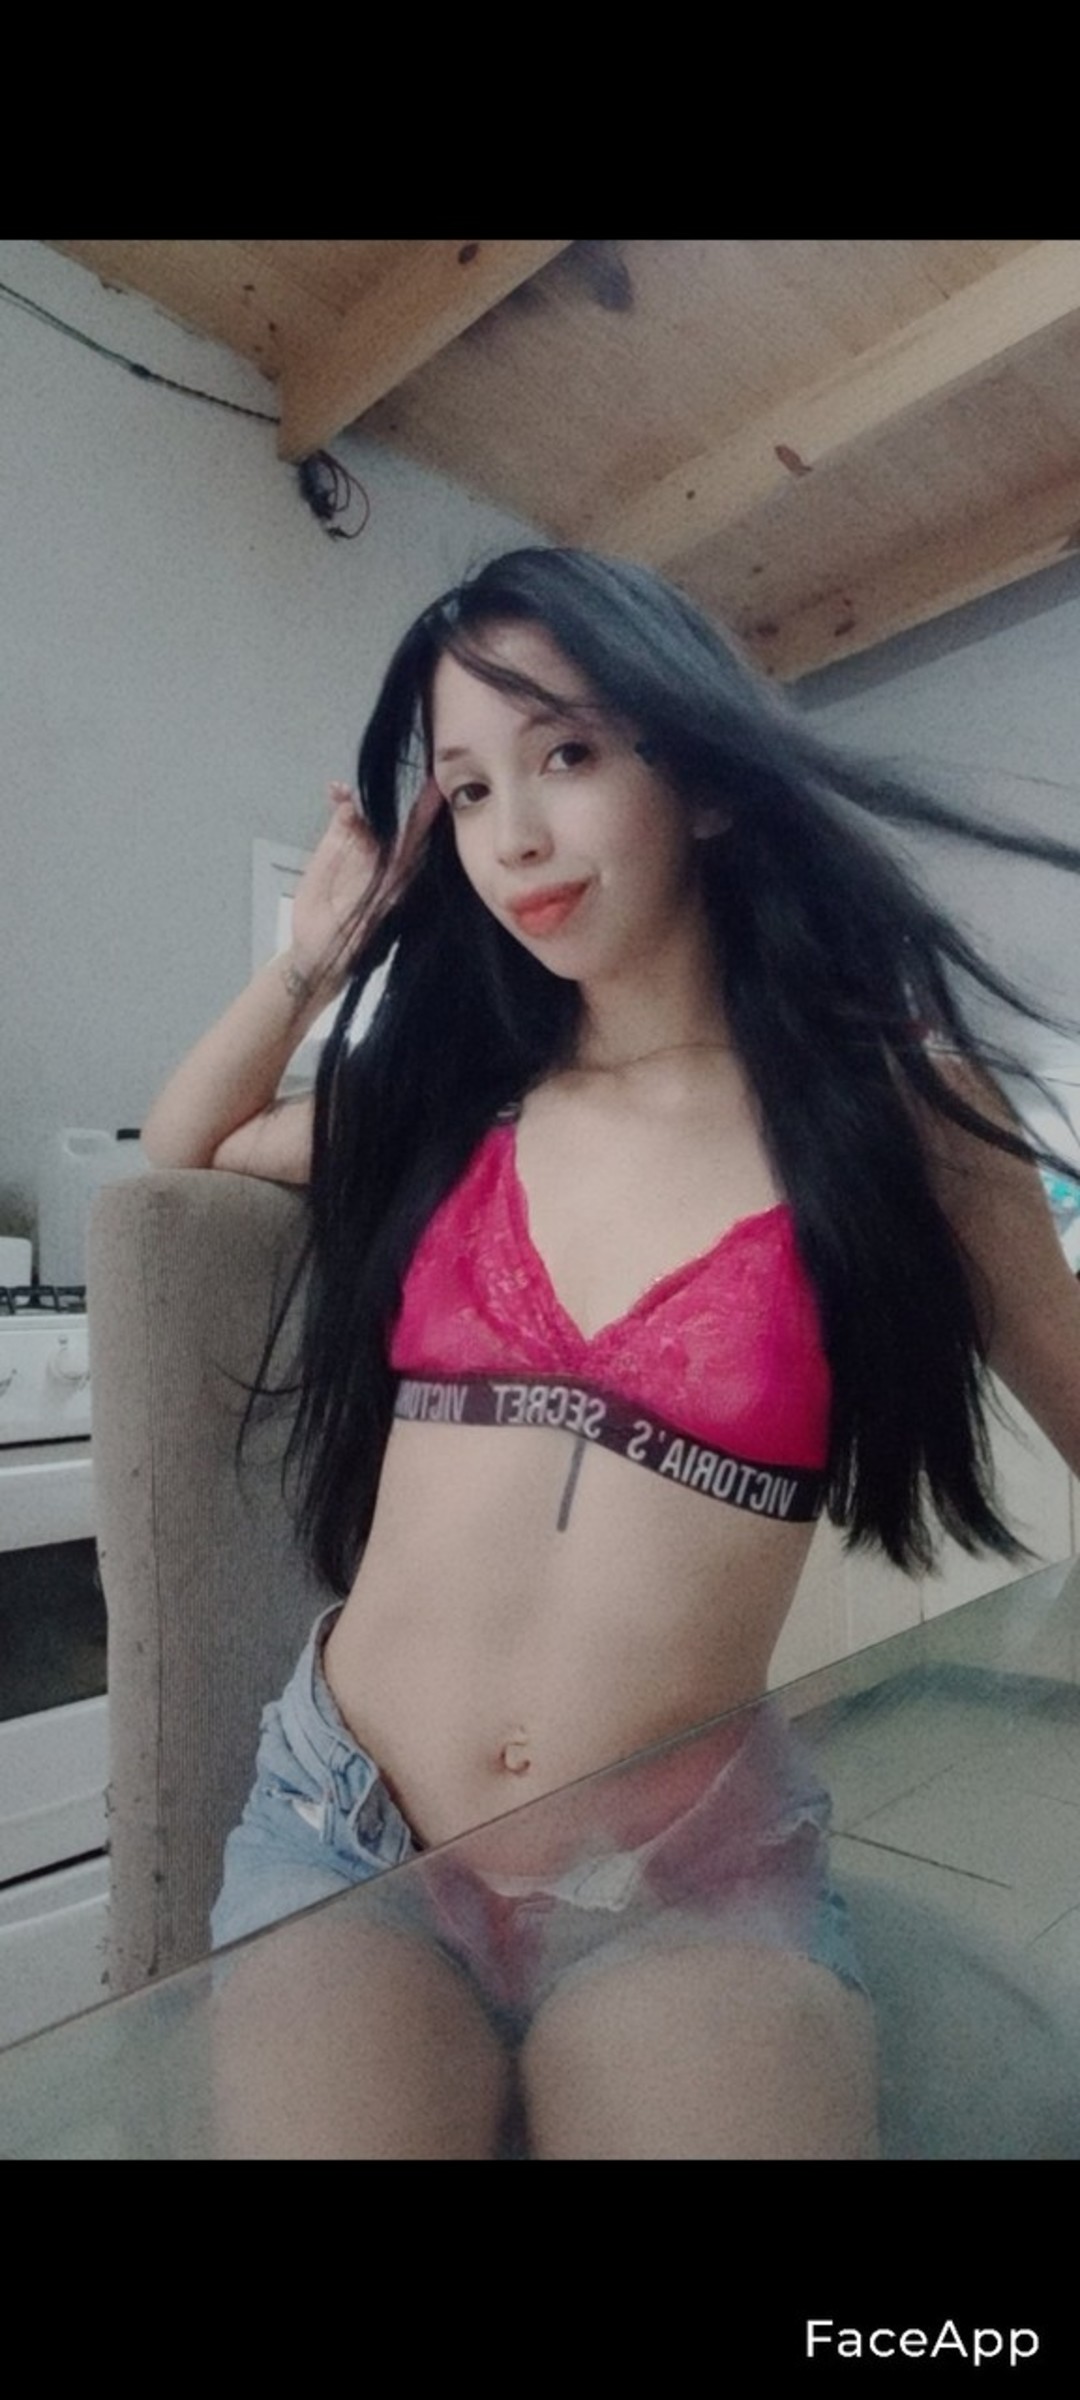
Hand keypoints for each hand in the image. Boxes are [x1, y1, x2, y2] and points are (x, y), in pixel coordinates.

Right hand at [290, 778, 441, 991]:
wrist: (318, 947)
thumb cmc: (353, 942)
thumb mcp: (373, 926)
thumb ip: (384, 903)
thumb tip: (397, 882)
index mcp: (399, 874)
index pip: (418, 841)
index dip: (428, 816)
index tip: (440, 790)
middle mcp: (384, 855)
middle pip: (399, 818)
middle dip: (408, 792)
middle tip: (418, 764)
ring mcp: (360, 846)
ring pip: (370, 811)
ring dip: (368, 794)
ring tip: (353, 788)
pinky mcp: (336, 842)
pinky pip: (342, 813)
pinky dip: (341, 800)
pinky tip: (336, 791)